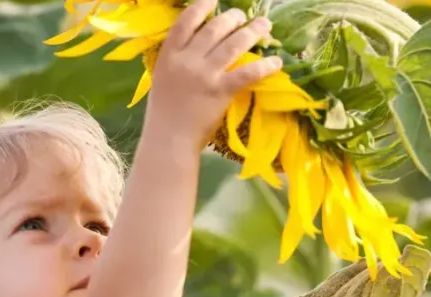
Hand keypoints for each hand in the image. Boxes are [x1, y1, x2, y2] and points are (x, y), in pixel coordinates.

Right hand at [145, 0, 282, 147]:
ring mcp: (204, 74)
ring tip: (264, 25)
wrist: (168, 140)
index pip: (185, 23)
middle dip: (233, 18)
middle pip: (214, 28)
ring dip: (252, 31)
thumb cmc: (163, 114)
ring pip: (233, 44)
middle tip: (243, 17)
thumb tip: (195, 48)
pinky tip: (275, 62)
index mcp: (169, 56)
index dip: (201, 7)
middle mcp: (187, 60)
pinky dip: (264, 66)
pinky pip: (247, 73)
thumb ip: (176, 63)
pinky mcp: (220, 91)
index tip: (213, 0)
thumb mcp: (162, 80)